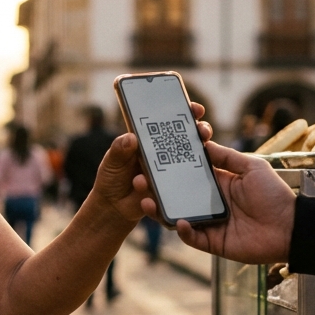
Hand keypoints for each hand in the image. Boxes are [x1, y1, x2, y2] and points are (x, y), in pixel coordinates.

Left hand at [92, 102, 212, 222]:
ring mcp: (170, 170)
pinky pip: (182, 183)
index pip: (168, 122)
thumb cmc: (112, 178)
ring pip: (190, 159)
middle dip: (199, 131)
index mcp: (148, 140)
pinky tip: (180, 181)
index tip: (194, 108)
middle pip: (186, 138)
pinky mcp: (172, 188)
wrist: (113, 207)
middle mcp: (163, 152)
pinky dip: (184, 181)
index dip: (183, 113)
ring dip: (199, 154)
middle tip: (203, 130)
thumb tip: (131, 138)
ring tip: (200, 150)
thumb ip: (119, 150)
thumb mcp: (112, 161)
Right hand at [144, 142, 294, 263]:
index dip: (170, 168)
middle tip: (140, 180)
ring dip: (160, 210)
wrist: (290, 227)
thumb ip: (227, 156)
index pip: (186, 174)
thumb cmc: (274, 195)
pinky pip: (192, 237)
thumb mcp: (251, 167)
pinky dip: (184, 231)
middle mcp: (209, 203)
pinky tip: (180, 222)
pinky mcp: (212, 242)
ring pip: (177, 216)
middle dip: (156, 189)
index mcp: (217, 183)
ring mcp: (209, 223)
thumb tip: (204, 143)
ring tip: (147, 202)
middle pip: (176, 196)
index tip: (153, 158)